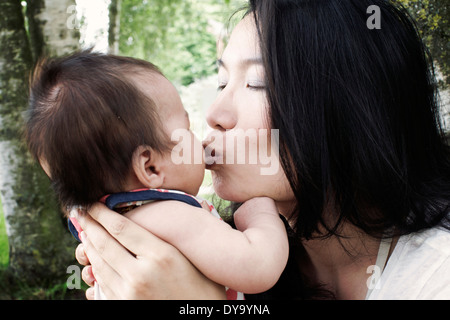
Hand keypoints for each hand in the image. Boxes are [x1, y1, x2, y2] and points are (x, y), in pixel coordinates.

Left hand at [74, 202, 225, 299]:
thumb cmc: (203, 290)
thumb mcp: (191, 260)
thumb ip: (170, 241)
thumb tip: (169, 215)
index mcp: (161, 256)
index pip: (122, 228)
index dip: (103, 214)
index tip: (93, 204)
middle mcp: (141, 274)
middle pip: (105, 244)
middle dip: (89, 226)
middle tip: (80, 213)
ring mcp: (129, 294)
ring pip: (99, 265)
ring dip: (88, 247)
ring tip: (84, 233)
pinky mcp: (122, 307)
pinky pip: (101, 285)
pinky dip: (94, 270)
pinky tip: (92, 261)